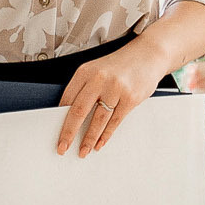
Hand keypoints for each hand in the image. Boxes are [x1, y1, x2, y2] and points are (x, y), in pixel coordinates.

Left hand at [56, 38, 166, 155]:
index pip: (67, 99)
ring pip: (97, 120)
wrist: (148, 54)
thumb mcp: (97, 70)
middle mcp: (99, 79)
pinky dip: (106, 135)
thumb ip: (85, 88)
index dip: (59, 118)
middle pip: (78, 111)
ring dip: (88, 139)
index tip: (55, 132)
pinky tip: (100, 143)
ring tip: (83, 151)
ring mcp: (116, 88)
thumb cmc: (120, 65)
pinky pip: (115, 121)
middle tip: (62, 148)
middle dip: (68, 133)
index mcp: (85, 71)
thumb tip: (70, 115)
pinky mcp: (131, 98)